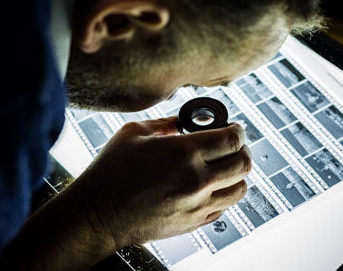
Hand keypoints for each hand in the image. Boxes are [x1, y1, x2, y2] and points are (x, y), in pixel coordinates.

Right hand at [74, 116, 251, 250]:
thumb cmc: (110, 173)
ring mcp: (197, 204)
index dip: (238, 130)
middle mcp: (195, 180)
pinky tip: (211, 186)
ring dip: (238, 174)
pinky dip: (224, 194)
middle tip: (233, 145)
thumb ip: (165, 123)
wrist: (99, 215)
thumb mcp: (133, 133)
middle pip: (243, 163)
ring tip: (225, 166)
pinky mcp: (194, 222)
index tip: (233, 128)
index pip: (232, 139)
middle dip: (243, 149)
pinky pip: (225, 207)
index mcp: (182, 152)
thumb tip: (184, 121)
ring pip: (240, 188)